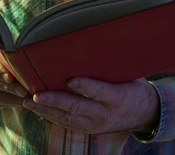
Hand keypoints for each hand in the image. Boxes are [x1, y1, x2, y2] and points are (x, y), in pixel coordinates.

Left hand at [22, 77, 159, 133]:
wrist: (145, 113)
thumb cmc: (133, 86)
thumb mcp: (127, 75)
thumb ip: (109, 67)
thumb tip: (90, 45)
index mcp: (117, 97)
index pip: (98, 92)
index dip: (84, 86)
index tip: (69, 80)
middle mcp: (105, 114)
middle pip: (78, 108)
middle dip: (55, 102)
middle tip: (37, 96)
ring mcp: (97, 125)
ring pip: (68, 119)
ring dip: (47, 111)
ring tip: (29, 102)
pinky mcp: (90, 130)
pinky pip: (68, 124)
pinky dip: (52, 117)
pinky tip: (39, 110)